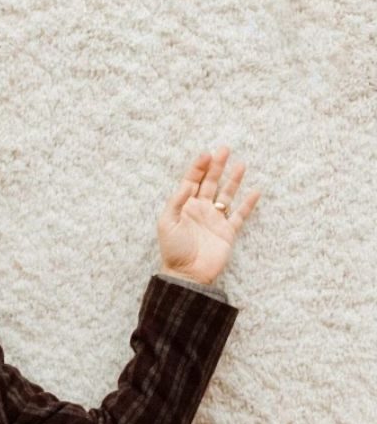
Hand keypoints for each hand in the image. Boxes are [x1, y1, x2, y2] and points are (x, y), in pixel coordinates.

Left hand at [157, 146, 259, 284]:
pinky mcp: (228, 232)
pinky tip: (256, 191)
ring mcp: (215, 219)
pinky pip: (240, 215)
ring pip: (226, 195)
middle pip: (210, 183)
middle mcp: (201, 209)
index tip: (206, 154)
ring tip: (241, 164)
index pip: (192, 181)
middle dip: (217, 166)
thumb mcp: (167, 222)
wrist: (187, 274)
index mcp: (184, 206)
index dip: (199, 167)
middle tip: (224, 149)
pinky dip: (248, 204)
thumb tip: (187, 183)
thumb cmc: (173, 249)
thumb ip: (177, 202)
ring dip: (233, 180)